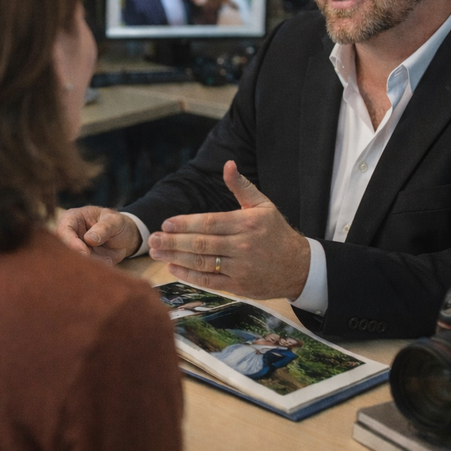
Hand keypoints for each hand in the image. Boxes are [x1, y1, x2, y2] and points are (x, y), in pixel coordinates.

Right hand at [56, 206, 142, 265]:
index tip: (85, 252)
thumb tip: (89, 239)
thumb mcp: (114, 221)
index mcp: (72, 219)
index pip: (63, 231)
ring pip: (77, 262)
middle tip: (98, 260)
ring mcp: (75, 250)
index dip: (71, 243)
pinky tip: (109, 260)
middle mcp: (70, 236)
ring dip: (94, 263)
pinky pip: (86, 269)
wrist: (126, 236)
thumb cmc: (116, 223)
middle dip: (82, 257)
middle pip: (66, 250)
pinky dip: (98, 268)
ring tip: (110, 258)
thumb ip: (104, 228)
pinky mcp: (82, 262)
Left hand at [146, 160, 309, 299]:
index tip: (166, 224)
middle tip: (152, 239)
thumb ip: (241, 186)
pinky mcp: (239, 286)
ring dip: (176, 258)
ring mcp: (240, 268)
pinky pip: (209, 281)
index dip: (186, 224)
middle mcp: (243, 246)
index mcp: (247, 224)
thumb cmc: (276, 232)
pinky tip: (173, 268)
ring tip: (156, 253)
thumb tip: (228, 164)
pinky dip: (189, 276)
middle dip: (174, 242)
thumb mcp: (263, 205)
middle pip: (202, 244)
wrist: (298, 266)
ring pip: (203, 263)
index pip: (210, 223)